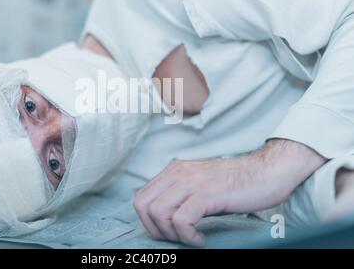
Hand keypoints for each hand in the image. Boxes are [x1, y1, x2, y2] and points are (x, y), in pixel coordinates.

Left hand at [133, 139, 324, 246]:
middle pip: (143, 205)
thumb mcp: (201, 182)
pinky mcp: (207, 194)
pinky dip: (188, 236)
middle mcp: (179, 173)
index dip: (147, 220)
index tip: (167, 231)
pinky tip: (202, 238)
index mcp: (174, 170)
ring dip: (171, 234)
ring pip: (159, 212)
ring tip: (191, 237)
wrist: (268, 171)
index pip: (140, 196)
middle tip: (177, 237)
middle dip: (155, 229)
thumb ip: (180, 192)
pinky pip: (182, 220)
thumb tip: (162, 215)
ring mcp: (192, 182)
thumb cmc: (237, 182)